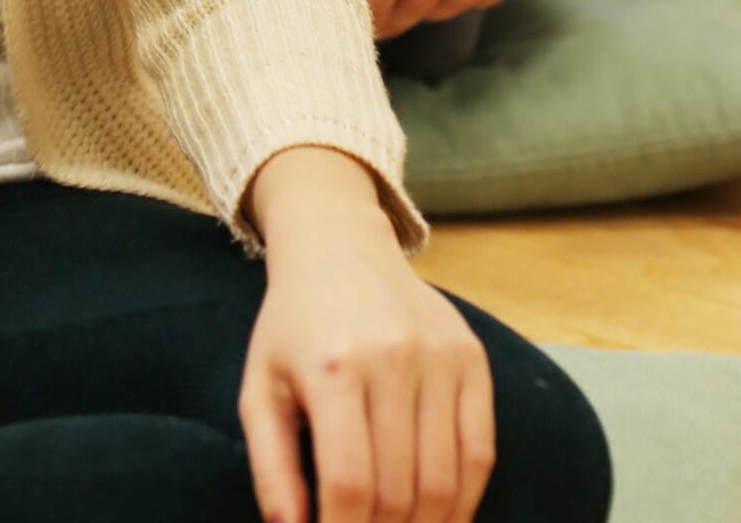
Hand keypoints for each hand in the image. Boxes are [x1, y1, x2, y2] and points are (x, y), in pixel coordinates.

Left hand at [241, 157, 494, 522]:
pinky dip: (465, 502)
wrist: (339, 246)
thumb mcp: (260, 390)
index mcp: (332, 366)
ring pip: (445, 482)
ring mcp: (439, 356)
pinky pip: (481, 451)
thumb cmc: (293, 327)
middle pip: (399, 492)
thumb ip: (272, 469)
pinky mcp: (471, 356)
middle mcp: (392, 357)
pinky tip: (441, 519)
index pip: (349, 486)